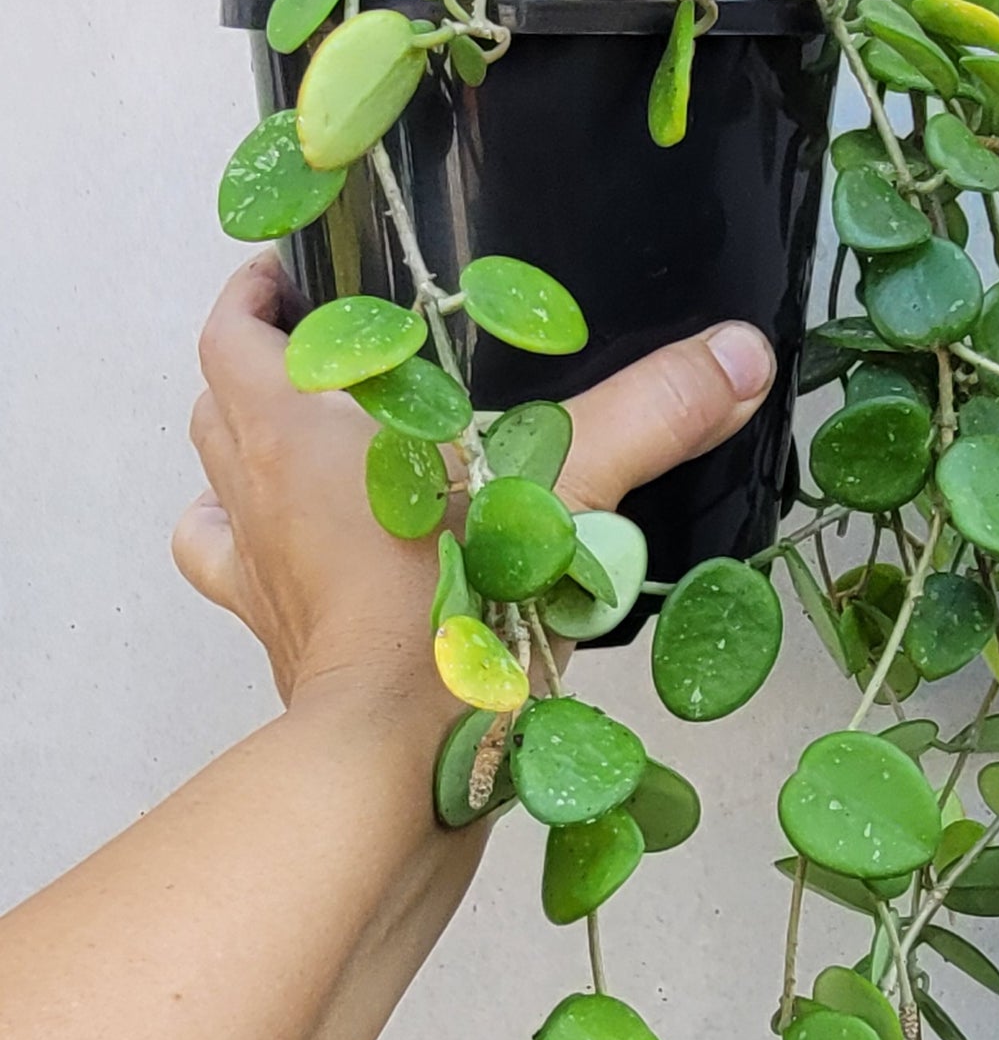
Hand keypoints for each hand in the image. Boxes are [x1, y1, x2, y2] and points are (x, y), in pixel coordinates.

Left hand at [176, 253, 774, 720]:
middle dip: (262, 373)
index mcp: (292, 432)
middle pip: (219, 405)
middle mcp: (254, 498)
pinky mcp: (279, 643)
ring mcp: (258, 577)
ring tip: (306, 451)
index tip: (293, 279)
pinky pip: (241, 579)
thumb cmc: (449, 611)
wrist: (396, 761)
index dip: (256, 298)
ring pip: (216, 491)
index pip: (235, 333)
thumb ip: (650, 416)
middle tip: (331, 362)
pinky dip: (256, 557)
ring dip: (244, 461)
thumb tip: (742, 354)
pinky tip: (302, 558)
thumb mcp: (562, 490)